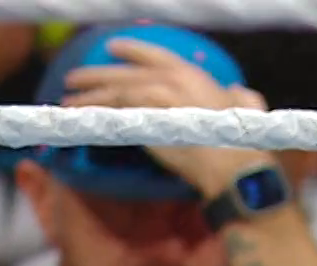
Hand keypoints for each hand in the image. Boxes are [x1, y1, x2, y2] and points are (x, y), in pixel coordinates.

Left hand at [58, 38, 274, 197]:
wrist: (235, 166)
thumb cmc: (246, 145)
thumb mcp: (250, 110)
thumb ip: (242, 96)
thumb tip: (238, 90)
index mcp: (195, 74)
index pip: (155, 54)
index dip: (131, 50)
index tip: (111, 48)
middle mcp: (173, 77)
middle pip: (125, 71)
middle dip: (97, 73)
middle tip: (74, 77)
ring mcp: (157, 93)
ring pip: (113, 89)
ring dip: (87, 94)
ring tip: (66, 99)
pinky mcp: (144, 113)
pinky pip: (110, 108)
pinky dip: (91, 110)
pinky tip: (76, 115)